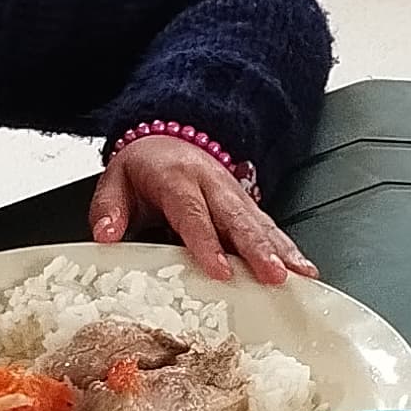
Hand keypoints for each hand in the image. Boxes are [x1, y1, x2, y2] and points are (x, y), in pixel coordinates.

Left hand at [93, 133, 310, 284]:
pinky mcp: (247, 206)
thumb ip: (109, 207)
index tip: (220, 271)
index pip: (193, 214)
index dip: (207, 242)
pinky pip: (270, 227)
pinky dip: (289, 248)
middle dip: (258, 249)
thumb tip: (106, 234)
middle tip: (274, 276)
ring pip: (261, 223)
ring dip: (281, 250)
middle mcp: (212, 186)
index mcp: (177, 180)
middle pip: (238, 219)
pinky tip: (304, 269)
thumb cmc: (146, 167)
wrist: (171, 134)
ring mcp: (234, 195)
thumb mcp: (116, 179)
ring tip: (299, 275)